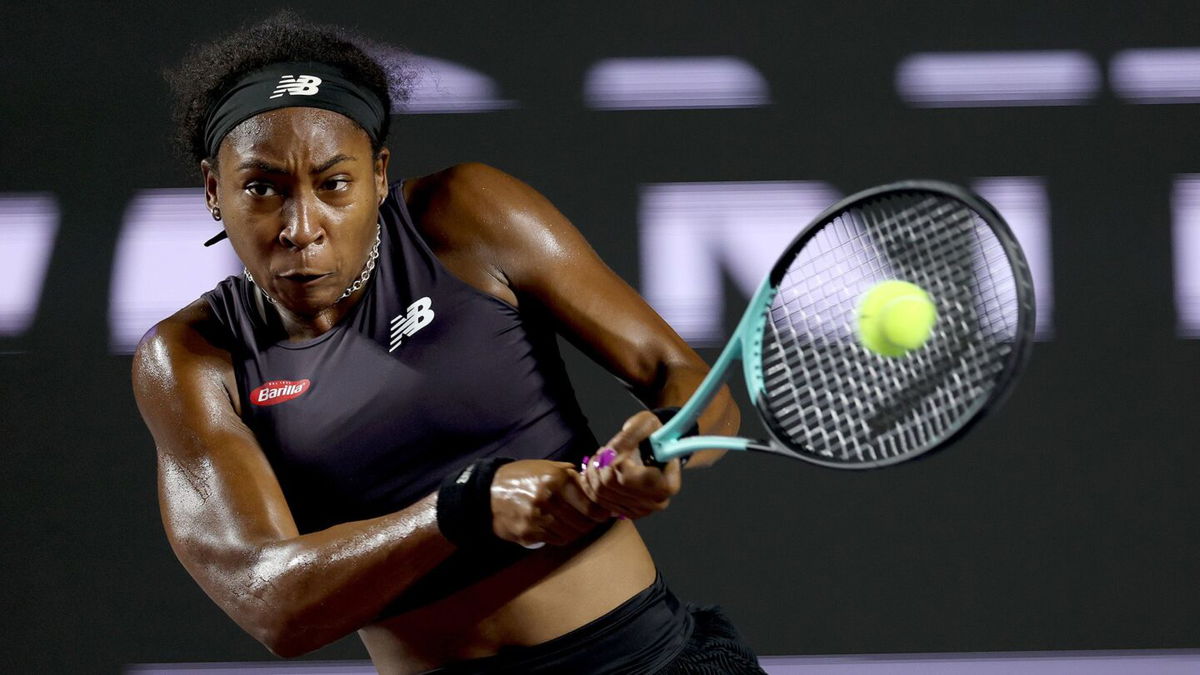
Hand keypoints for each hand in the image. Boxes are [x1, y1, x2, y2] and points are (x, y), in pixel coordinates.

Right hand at [490, 459, 610, 546]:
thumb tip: (593, 484)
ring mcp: (537, 519)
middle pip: (582, 523)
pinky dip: (562, 537)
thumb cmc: (521, 477)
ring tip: (575, 525)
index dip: (600, 513)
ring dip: (576, 531)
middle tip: (591, 521)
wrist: (488, 491)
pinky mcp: (528, 533)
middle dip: (590, 524)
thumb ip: (571, 475)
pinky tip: (559, 529)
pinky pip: (556, 541)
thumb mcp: (547, 467)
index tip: (604, 514)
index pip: (589, 505)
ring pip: (571, 534)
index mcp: (556, 480)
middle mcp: (549, 500)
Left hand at [580, 411, 681, 519]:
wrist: (656, 451)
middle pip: (612, 484)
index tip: (614, 447)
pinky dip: (590, 483)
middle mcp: (656, 502)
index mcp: (667, 483)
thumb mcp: (647, 424)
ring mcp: (640, 509)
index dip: (615, 461)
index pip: (628, 478)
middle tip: (605, 450)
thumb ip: (632, 433)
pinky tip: (594, 469)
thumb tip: (615, 449)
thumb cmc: (654, 436)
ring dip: (594, 471)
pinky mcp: (626, 511)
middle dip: (602, 463)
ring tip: (601, 457)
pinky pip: (598, 500)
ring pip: (601, 492)